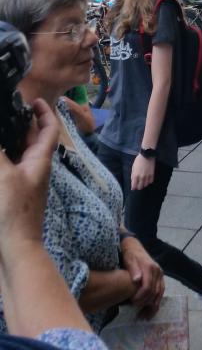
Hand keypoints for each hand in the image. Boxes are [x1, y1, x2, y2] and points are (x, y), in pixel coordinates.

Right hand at [0, 99, 57, 257]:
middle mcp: (34, 168)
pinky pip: (8, 168)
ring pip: (18, 153)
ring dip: (9, 140)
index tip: (33, 100)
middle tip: (6, 110)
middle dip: (20, 123)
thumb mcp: (4, 176)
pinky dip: (3, 158)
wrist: (17, 249)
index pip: (49, 129)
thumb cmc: (15, 212)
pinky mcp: (13, 194)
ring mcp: (24, 182)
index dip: (45, 112)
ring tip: (1, 128)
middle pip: (31, 139)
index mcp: (40, 160)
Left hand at [121, 236, 164, 317]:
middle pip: (154, 292)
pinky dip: (156, 301)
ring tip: (145, 316)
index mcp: (150, 268)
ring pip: (159, 294)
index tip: (132, 303)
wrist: (135, 247)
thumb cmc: (130, 255)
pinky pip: (161, 292)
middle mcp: (158, 271)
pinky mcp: (160, 278)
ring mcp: (160, 275)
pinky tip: (150, 309)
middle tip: (138, 313)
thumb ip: (133, 269)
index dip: (140, 297)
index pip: (147, 287)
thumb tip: (137, 279)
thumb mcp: (129, 260)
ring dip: (153, 306)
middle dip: (146, 304)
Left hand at [131, 153, 155, 190]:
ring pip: (146, 185)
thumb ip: (133, 175)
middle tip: (138, 185)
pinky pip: (150, 181)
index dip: (133, 188)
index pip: (134, 185)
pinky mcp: (152, 174)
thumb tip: (133, 180)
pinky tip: (147, 180)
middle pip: (140, 187)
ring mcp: (147, 176)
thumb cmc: (139, 160)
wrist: (147, 155)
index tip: (133, 188)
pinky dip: (149, 182)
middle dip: (138, 187)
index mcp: (135, 175)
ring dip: (144, 184)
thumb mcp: (133, 167)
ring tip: (143, 182)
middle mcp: (141, 177)